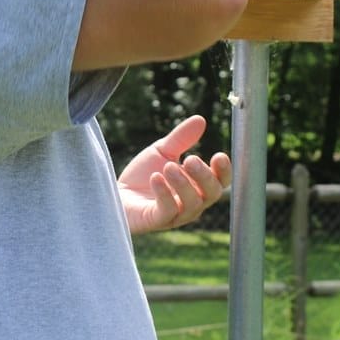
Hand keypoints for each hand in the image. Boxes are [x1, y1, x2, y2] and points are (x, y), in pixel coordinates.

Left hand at [117, 115, 231, 234]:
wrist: (116, 193)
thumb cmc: (143, 175)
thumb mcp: (162, 151)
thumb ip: (181, 138)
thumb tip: (200, 119)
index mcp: (198, 187)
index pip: (220, 182)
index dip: (224, 171)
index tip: (219, 155)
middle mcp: (193, 203)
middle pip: (211, 194)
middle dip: (204, 176)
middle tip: (191, 159)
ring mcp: (176, 215)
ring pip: (192, 204)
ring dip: (183, 184)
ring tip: (169, 167)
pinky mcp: (157, 221)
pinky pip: (167, 211)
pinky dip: (164, 194)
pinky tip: (156, 178)